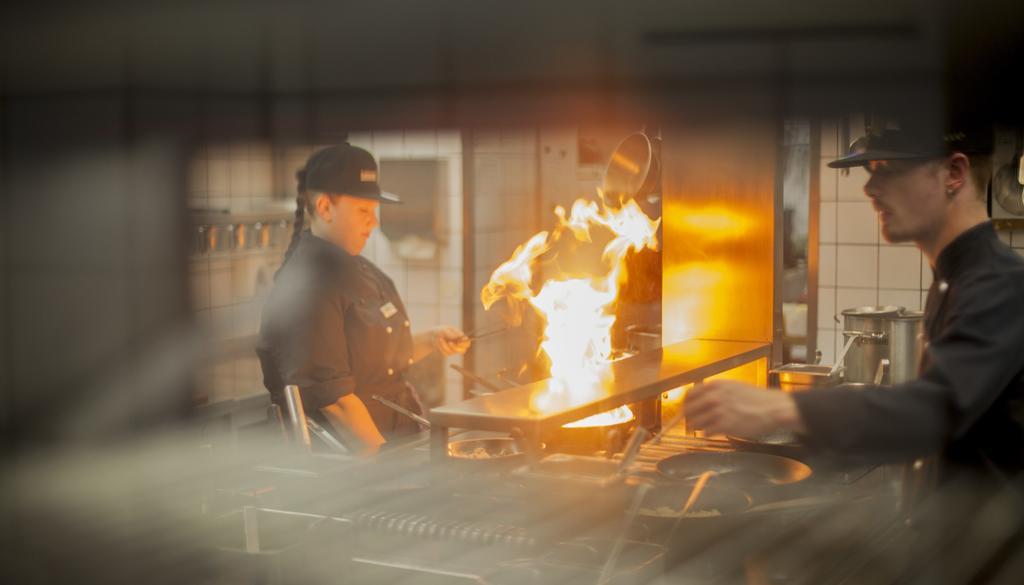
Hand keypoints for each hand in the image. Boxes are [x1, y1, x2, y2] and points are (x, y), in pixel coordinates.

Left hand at [431, 326, 470, 355]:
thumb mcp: (444, 330)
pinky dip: (441, 349)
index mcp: (460, 337)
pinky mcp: (447, 353)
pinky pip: (446, 354)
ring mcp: (453, 349)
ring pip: (453, 352)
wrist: (431, 336)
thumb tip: (461, 335)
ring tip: (440, 339)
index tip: (459, 342)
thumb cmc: (440, 331)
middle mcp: (458, 344)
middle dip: (455, 347)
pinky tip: (438, 344)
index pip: (467, 343)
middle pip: (462, 351)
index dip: (464, 344)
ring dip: (445, 346)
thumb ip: (452, 334)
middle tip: (449, 342)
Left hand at [684, 380, 805, 437]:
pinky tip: (719, 431)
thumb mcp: (733, 387)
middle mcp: (714, 396)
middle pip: (689, 410)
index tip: (689, 410)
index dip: (687, 404)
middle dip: (692, 417)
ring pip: (696, 422)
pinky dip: (710, 433)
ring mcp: (718, 411)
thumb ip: (716, 392)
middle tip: (698, 421)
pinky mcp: (723, 425)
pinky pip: (706, 432)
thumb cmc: (756, 399)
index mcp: (715, 385)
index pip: (689, 395)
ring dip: (701, 426)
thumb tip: (700, 400)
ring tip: (712, 426)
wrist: (774, 408)